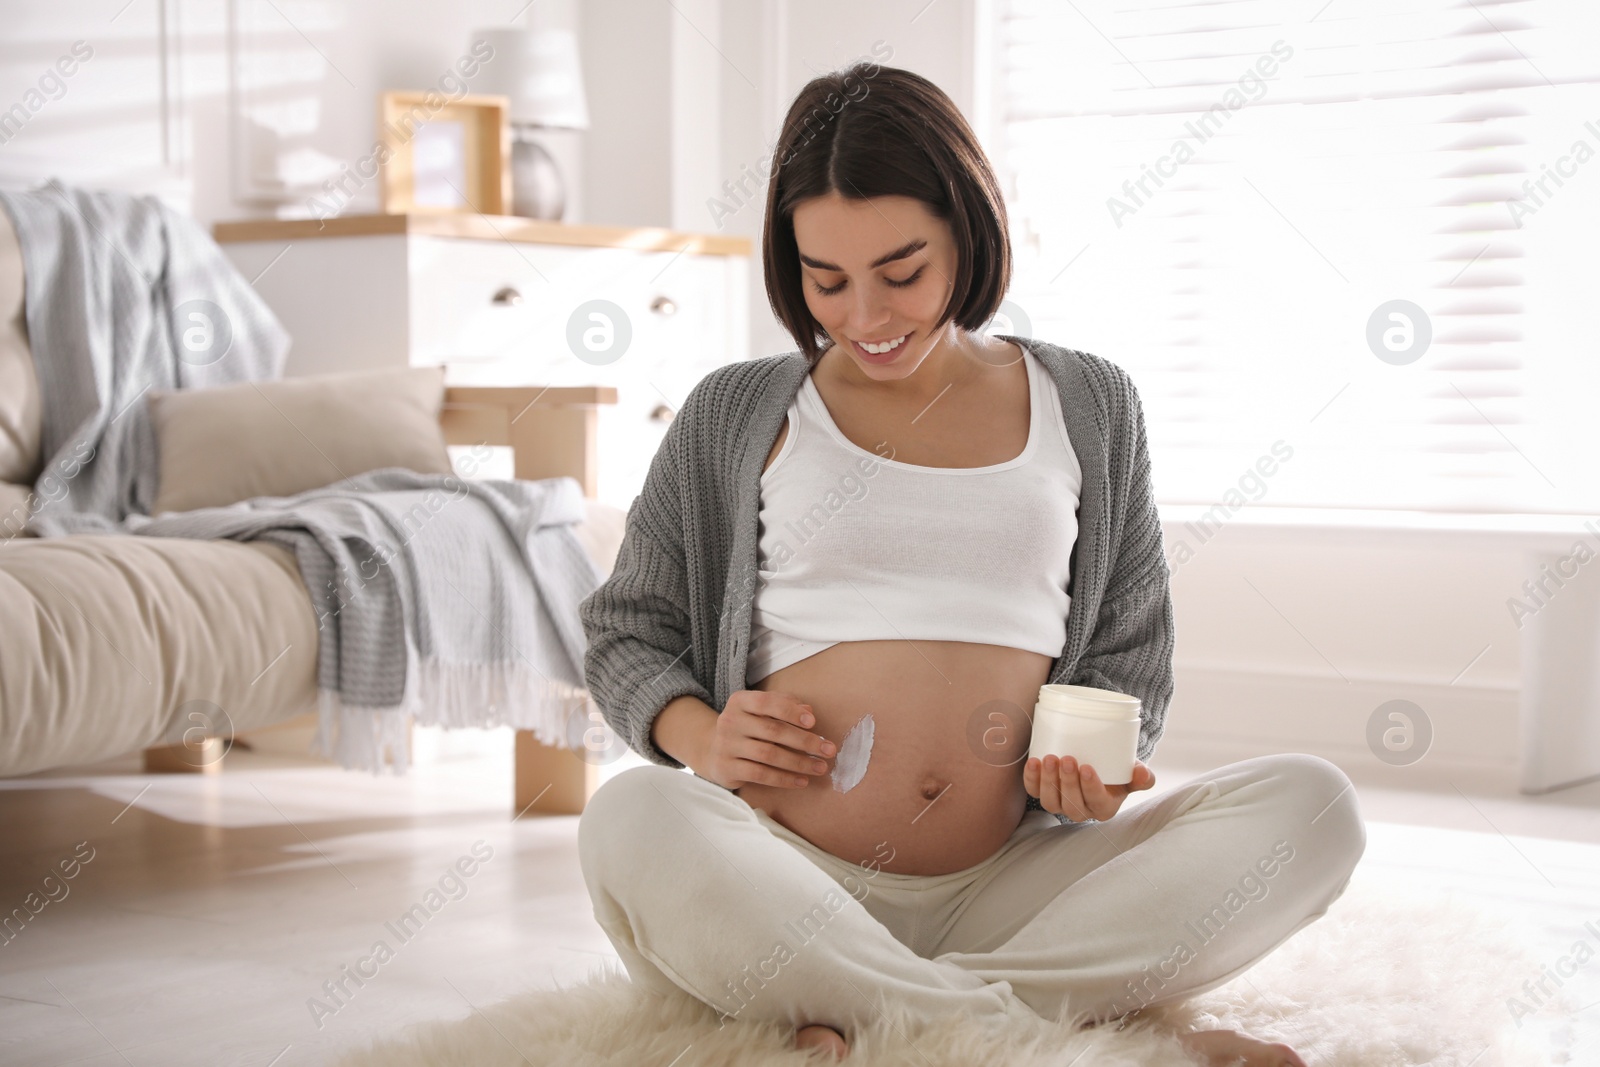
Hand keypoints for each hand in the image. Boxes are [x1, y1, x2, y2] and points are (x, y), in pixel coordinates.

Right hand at [696, 690, 836, 791]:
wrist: (711, 751)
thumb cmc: (746, 728)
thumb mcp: (760, 712)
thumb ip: (784, 706)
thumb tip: (808, 710)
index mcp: (740, 702)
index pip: (767, 702)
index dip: (791, 711)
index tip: (813, 721)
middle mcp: (730, 721)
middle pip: (773, 731)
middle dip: (805, 741)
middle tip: (828, 750)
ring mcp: (726, 746)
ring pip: (769, 755)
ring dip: (799, 763)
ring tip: (820, 768)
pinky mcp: (727, 768)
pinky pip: (761, 775)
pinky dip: (784, 779)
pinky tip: (801, 781)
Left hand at [1024, 755, 1154, 821]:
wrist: (1096, 761)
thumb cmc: (1116, 770)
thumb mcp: (1132, 773)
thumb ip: (1142, 776)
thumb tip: (1142, 773)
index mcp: (1104, 808)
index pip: (1097, 802)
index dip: (1091, 787)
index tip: (1087, 767)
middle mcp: (1081, 811)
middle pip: (1071, 804)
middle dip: (1068, 782)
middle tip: (1067, 759)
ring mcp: (1060, 803)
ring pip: (1051, 801)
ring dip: (1048, 781)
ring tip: (1049, 759)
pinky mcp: (1043, 793)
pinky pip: (1034, 791)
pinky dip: (1031, 779)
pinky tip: (1033, 763)